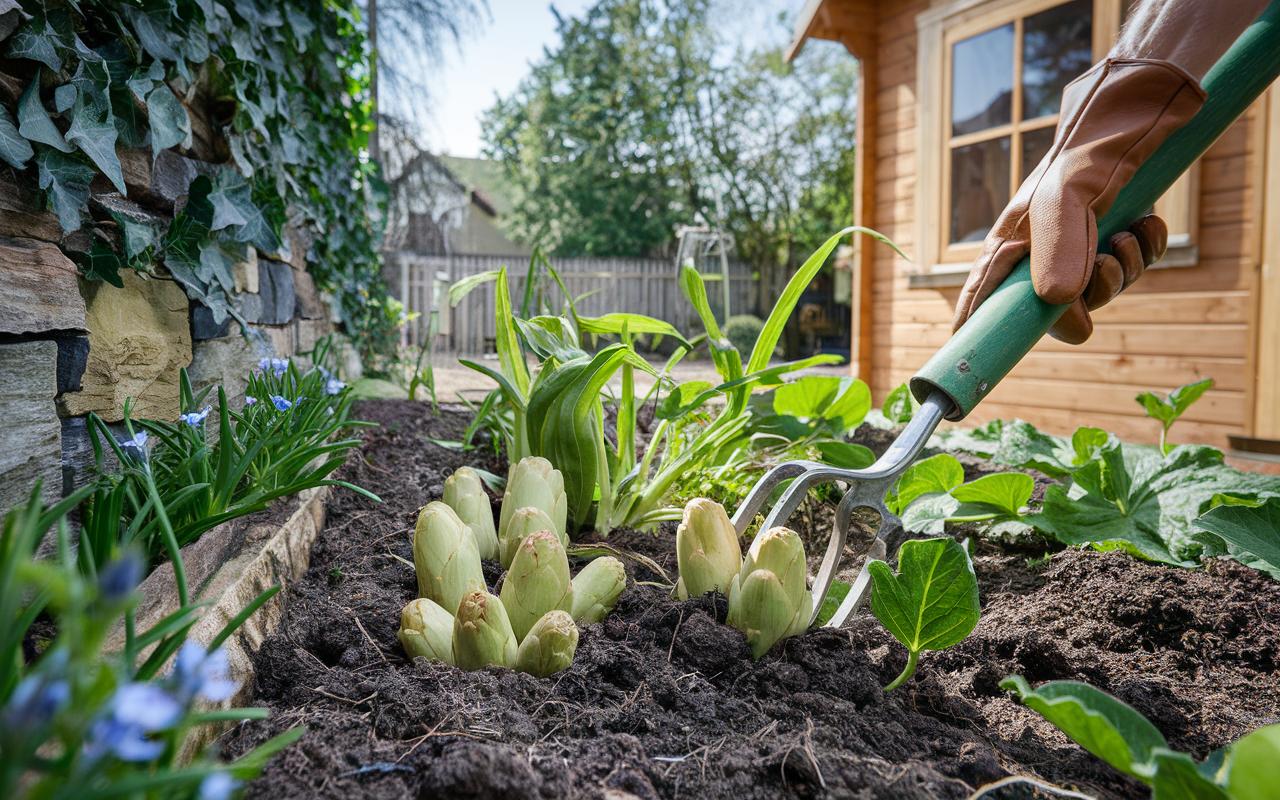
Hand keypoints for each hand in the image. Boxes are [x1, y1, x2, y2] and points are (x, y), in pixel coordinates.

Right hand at [952, 58, 1203, 343]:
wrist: (1133, 118)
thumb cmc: (1083, 156)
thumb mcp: (1062, 203)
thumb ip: (1056, 252)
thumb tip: (1058, 303)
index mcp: (1011, 246)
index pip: (982, 299)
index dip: (977, 330)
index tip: (966, 357)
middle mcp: (1041, 252)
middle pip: (1055, 310)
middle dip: (1087, 298)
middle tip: (1100, 272)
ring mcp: (1079, 246)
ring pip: (1100, 290)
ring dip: (1123, 270)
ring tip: (1126, 236)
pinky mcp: (1112, 236)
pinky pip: (1131, 266)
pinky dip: (1145, 250)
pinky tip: (1147, 224)